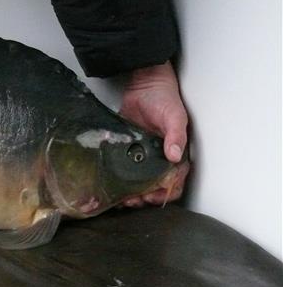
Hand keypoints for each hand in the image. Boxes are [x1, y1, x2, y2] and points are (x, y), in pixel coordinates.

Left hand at [119, 61, 189, 206]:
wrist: (144, 86)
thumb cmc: (165, 100)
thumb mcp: (175, 117)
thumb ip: (176, 136)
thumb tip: (175, 156)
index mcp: (175, 156)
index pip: (173, 184)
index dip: (164, 194)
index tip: (151, 196)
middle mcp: (159, 160)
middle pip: (153, 188)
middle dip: (143, 198)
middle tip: (131, 200)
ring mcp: (142, 157)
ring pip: (137, 183)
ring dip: (130, 193)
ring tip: (119, 197)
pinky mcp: (127, 151)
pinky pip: (123, 169)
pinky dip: (118, 179)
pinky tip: (109, 185)